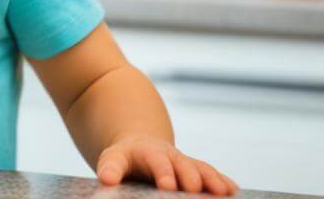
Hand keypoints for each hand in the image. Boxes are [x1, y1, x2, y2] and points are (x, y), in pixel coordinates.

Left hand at [96, 135, 237, 194]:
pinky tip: (233, 191)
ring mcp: (186, 163)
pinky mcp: (197, 170)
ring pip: (202, 169)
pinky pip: (213, 175)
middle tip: (195, 190)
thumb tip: (106, 179)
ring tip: (223, 193)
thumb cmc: (124, 159)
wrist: (140, 147)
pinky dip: (224, 182)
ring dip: (213, 180)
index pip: (157, 162)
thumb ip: (111, 168)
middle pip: (183, 165)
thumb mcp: (113, 160)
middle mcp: (171, 156)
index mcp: (148, 153)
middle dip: (191, 177)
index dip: (163, 173)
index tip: (167, 186)